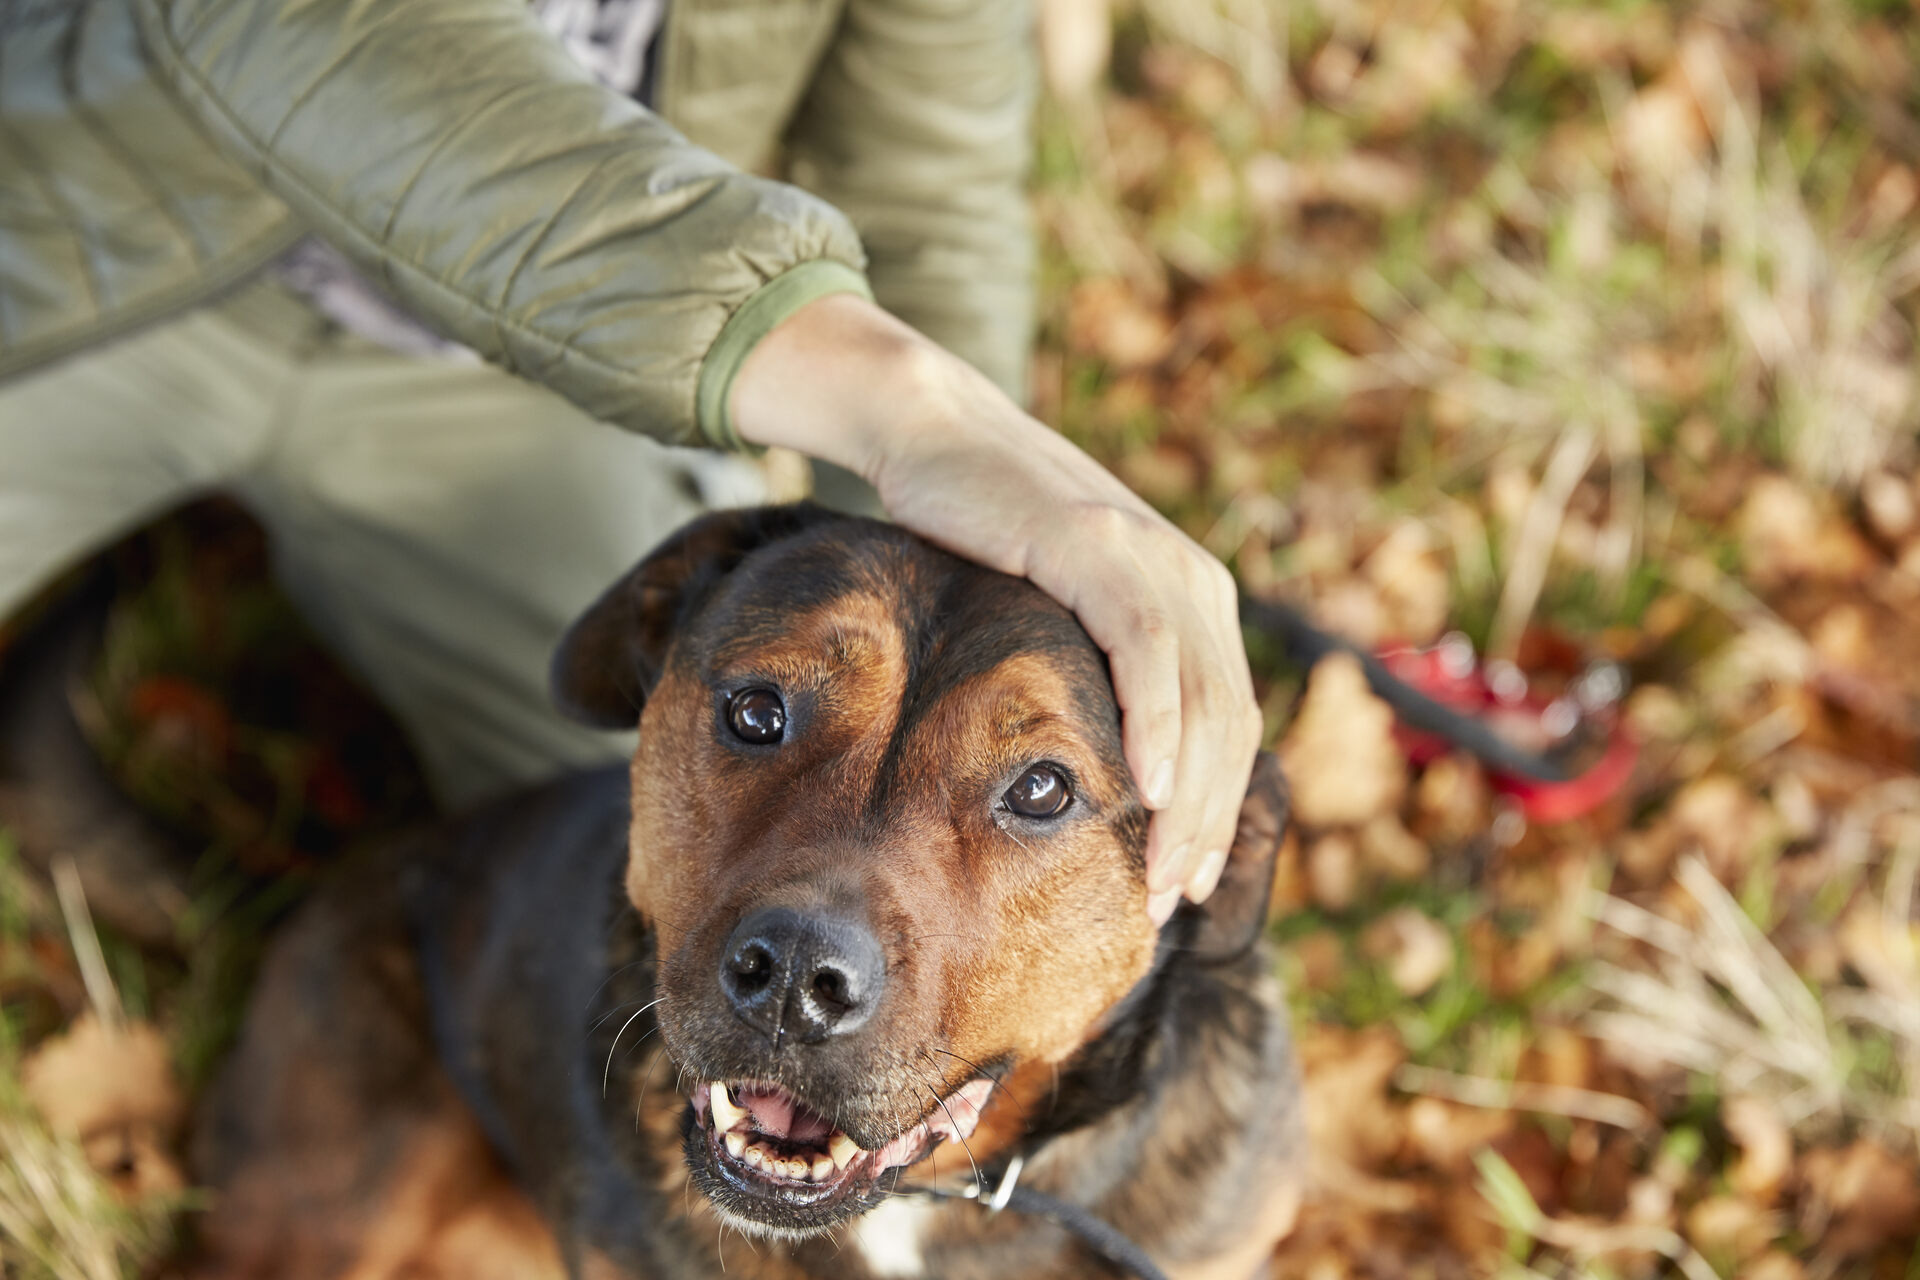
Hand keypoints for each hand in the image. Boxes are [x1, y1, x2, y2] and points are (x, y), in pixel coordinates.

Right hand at [729, 294, 1260, 919]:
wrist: (932, 434)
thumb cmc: (984, 533)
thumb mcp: (1062, 608)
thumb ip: (1102, 667)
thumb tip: (1105, 768)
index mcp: (1193, 598)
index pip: (1229, 725)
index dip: (1216, 811)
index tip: (1184, 883)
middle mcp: (1191, 578)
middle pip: (1228, 724)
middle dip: (1206, 824)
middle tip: (1171, 898)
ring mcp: (1149, 557)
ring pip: (1200, 700)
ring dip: (1187, 798)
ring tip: (1160, 872)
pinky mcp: (1096, 544)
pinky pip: (1145, 650)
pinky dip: (1154, 725)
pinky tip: (1143, 789)